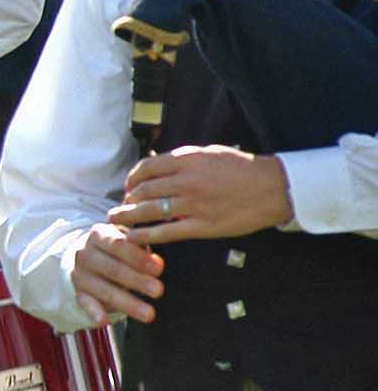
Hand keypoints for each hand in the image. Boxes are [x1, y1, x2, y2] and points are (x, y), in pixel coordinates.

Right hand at [69, 222, 164, 325]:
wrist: (85, 255)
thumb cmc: (116, 247)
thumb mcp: (128, 240)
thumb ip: (143, 250)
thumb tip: (157, 263)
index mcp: (98, 235)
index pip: (118, 245)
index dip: (138, 257)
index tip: (159, 268)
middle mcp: (84, 254)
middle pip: (112, 269)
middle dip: (137, 281)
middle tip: (159, 291)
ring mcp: (79, 275)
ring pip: (104, 290)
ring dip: (127, 303)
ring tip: (149, 314)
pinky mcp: (78, 293)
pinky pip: (86, 304)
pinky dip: (94, 313)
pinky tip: (103, 321)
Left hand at [115, 145, 292, 245]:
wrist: (274, 188)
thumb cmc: (242, 169)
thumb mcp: (210, 154)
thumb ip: (182, 159)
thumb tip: (156, 163)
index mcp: (188, 160)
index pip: (146, 168)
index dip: (131, 178)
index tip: (128, 186)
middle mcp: (187, 181)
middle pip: (143, 190)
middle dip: (127, 199)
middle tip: (121, 206)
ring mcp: (194, 205)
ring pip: (149, 211)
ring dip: (128, 216)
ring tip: (116, 220)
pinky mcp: (203, 226)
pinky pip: (166, 232)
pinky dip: (144, 235)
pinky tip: (132, 237)